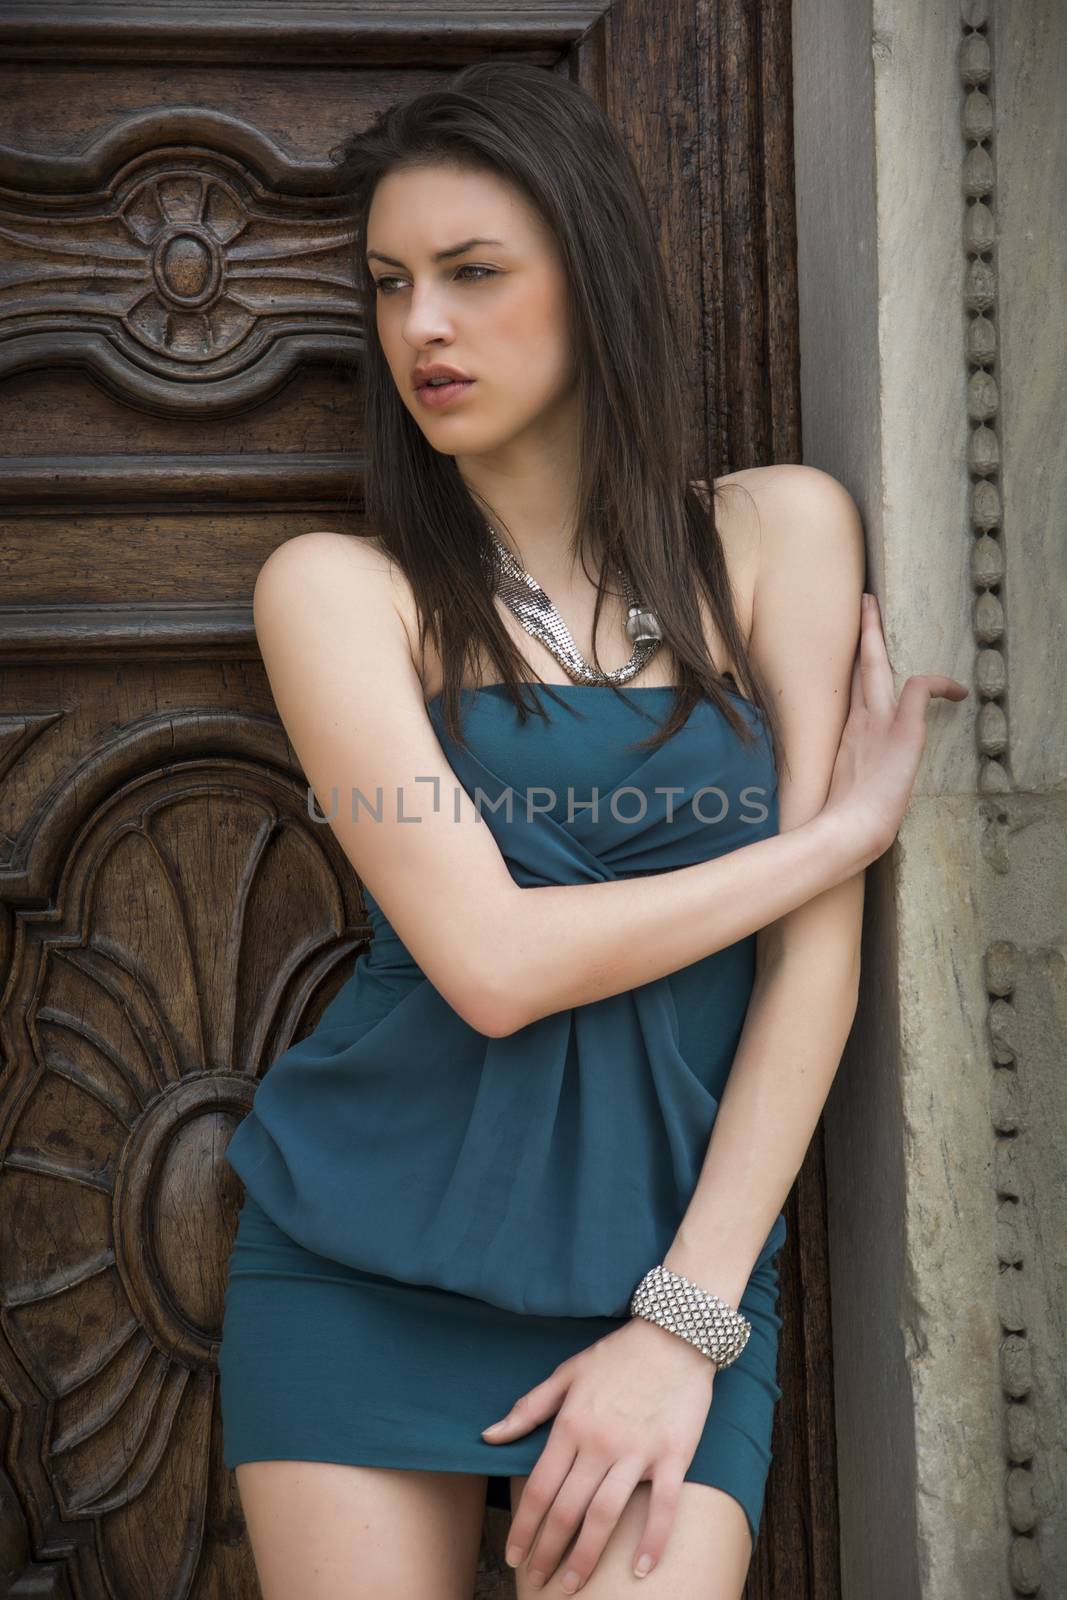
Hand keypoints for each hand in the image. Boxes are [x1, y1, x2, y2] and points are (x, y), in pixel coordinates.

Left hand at [481, 1315, 714, 1590]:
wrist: (674, 1333)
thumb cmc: (617, 1355)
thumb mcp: (566, 1372)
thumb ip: (528, 1408)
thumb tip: (488, 1435)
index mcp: (571, 1424)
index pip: (538, 1487)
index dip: (523, 1526)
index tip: (513, 1554)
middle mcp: (600, 1443)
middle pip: (567, 1510)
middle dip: (548, 1550)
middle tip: (538, 1579)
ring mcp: (638, 1452)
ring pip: (606, 1516)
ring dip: (586, 1556)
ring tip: (572, 1583)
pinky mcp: (673, 1455)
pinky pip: (662, 1507)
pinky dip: (652, 1541)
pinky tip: (641, 1570)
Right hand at [824, 592, 968, 861]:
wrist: (849, 831)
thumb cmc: (845, 824)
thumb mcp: (841, 797)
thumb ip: (842, 782)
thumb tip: (829, 796)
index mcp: (847, 736)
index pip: (852, 690)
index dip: (855, 666)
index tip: (856, 646)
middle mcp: (859, 723)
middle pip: (861, 667)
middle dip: (863, 633)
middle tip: (862, 602)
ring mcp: (877, 724)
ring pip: (878, 667)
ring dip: (877, 636)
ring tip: (873, 607)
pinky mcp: (901, 730)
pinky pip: (919, 690)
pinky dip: (938, 684)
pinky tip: (956, 689)